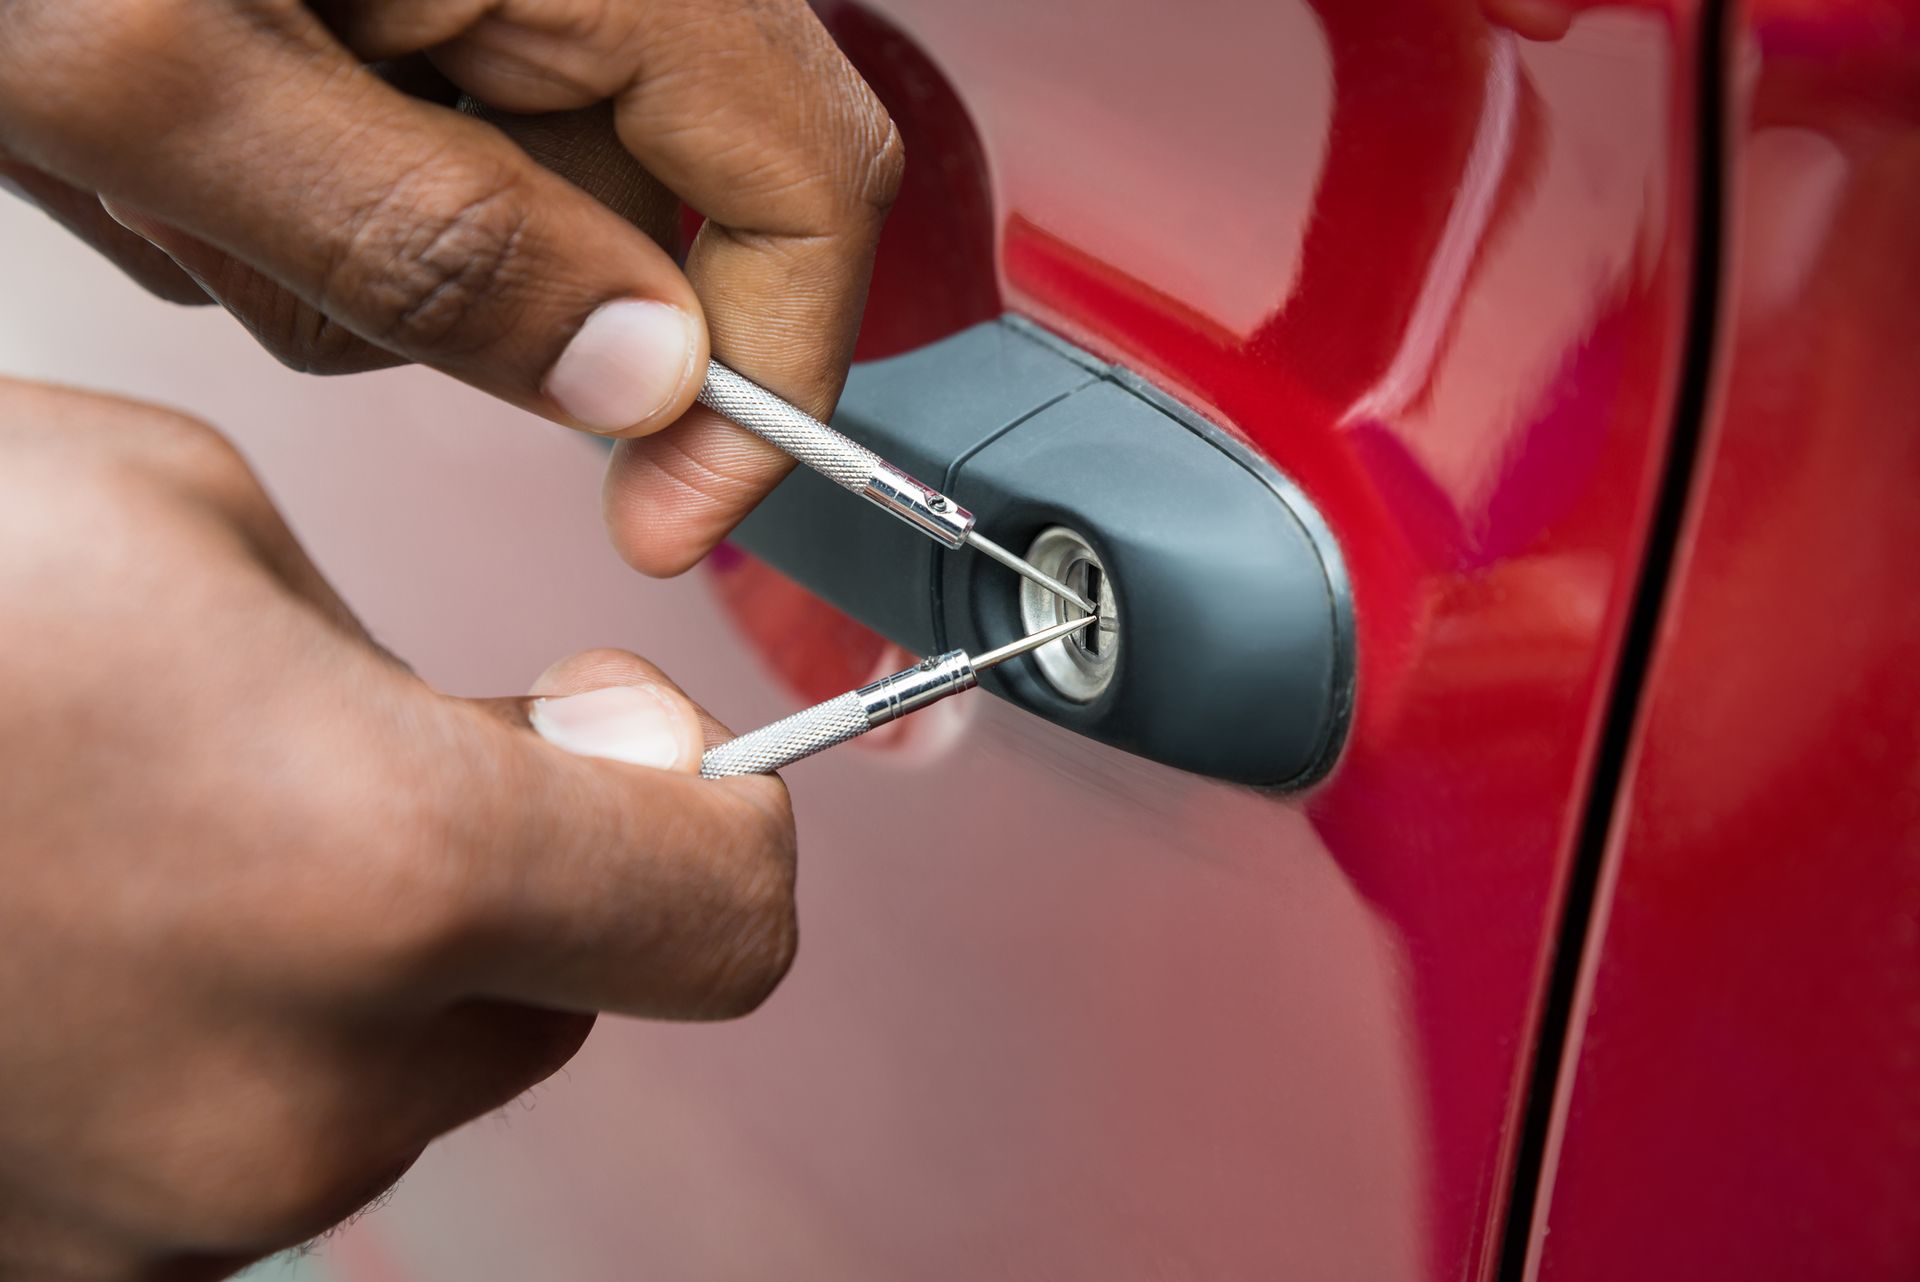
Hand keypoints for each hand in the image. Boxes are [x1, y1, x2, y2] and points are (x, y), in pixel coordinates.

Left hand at [0, 0, 902, 572]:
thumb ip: (430, 242)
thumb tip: (641, 380)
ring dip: (341, 254)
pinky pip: (414, 179)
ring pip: (508, 222)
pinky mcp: (406, 17)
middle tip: (253, 236)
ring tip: (161, 157)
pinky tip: (167, 133)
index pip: (806, 178)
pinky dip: (292, 204)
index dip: (771, 375)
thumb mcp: (157, 74)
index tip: (671, 516)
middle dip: (468, 299)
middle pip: (639, 216)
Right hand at [0, 379, 795, 1280]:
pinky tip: (101, 926)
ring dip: (372, 959)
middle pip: (573, 1000)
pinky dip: (241, 1037)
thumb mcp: (191, 524)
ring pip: (414, 1077)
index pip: (726, 917)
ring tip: (177, 827)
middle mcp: (301, 1094)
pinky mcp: (63, 1258)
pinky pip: (255, 1136)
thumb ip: (416, 682)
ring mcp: (169, 1214)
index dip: (712, 811)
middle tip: (374, 747)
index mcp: (387, 872)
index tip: (628, 735)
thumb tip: (519, 762)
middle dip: (528, 874)